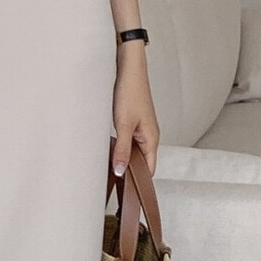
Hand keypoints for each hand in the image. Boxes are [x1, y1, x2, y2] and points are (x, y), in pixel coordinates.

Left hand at [111, 47, 158, 177]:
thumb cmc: (130, 92)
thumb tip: (121, 172)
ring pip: (133, 151)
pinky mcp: (133, 121)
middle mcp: (149, 136)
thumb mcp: (123, 124)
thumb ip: (122, 150)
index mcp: (152, 139)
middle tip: (111, 180)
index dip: (138, 182)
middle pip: (140, 162)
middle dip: (128, 171)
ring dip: (122, 157)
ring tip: (108, 165)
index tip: (124, 192)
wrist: (128, 68)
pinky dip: (120, 146)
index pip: (149, 170)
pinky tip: (109, 147)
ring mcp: (141, 128)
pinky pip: (128, 140)